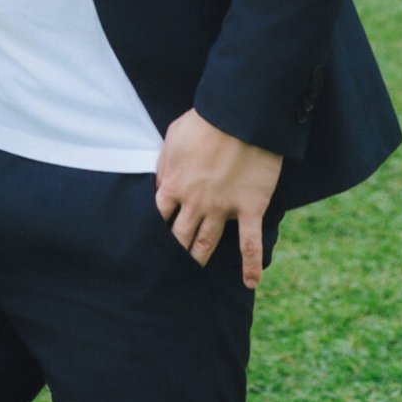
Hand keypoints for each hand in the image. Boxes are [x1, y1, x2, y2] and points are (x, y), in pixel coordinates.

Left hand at [155, 109, 281, 290]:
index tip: (150, 241)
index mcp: (174, 184)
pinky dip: (251, 266)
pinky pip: (250, 244)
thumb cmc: (204, 122)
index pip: (157, 216)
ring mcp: (222, 208)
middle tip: (168, 265)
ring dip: (199, 258)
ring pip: (207, 242)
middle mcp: (195, 202)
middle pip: (179, 236)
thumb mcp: (172, 137)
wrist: (241, 118)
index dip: (153, 229)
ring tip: (194, 270)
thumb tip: (158, 184)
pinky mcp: (249, 209)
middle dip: (173, 251)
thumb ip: (163, 163)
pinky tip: (250, 283)